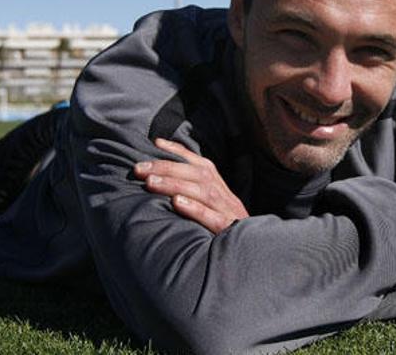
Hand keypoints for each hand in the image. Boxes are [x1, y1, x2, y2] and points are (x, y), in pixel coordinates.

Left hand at [133, 138, 248, 233]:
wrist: (256, 253)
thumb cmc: (224, 229)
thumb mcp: (213, 207)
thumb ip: (193, 193)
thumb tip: (161, 182)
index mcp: (219, 187)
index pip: (198, 162)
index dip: (178, 151)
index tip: (155, 143)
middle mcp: (224, 195)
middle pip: (197, 173)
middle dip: (167, 167)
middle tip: (139, 168)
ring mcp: (228, 212)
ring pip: (202, 192)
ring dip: (175, 184)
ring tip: (150, 182)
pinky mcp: (229, 231)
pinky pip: (213, 218)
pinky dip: (195, 209)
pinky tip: (177, 203)